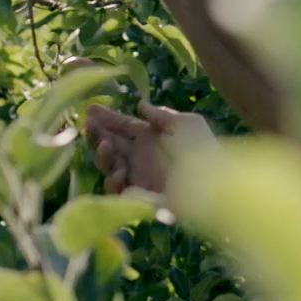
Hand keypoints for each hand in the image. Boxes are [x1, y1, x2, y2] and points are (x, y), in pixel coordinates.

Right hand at [84, 102, 215, 195]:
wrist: (212, 183)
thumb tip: (140, 104)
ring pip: (108, 164)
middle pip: (109, 143)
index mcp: (150, 137)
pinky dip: (113, 178)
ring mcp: (136, 175)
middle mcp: (140, 155)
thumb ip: (162, 114)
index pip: (123, 125)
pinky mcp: (137, 196)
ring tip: (106, 145)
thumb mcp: (186, 124)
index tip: (90, 108)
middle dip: (96, 133)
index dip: (107, 118)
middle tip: (88, 124)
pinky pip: (115, 188)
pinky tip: (121, 169)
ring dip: (102, 154)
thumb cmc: (203, 149)